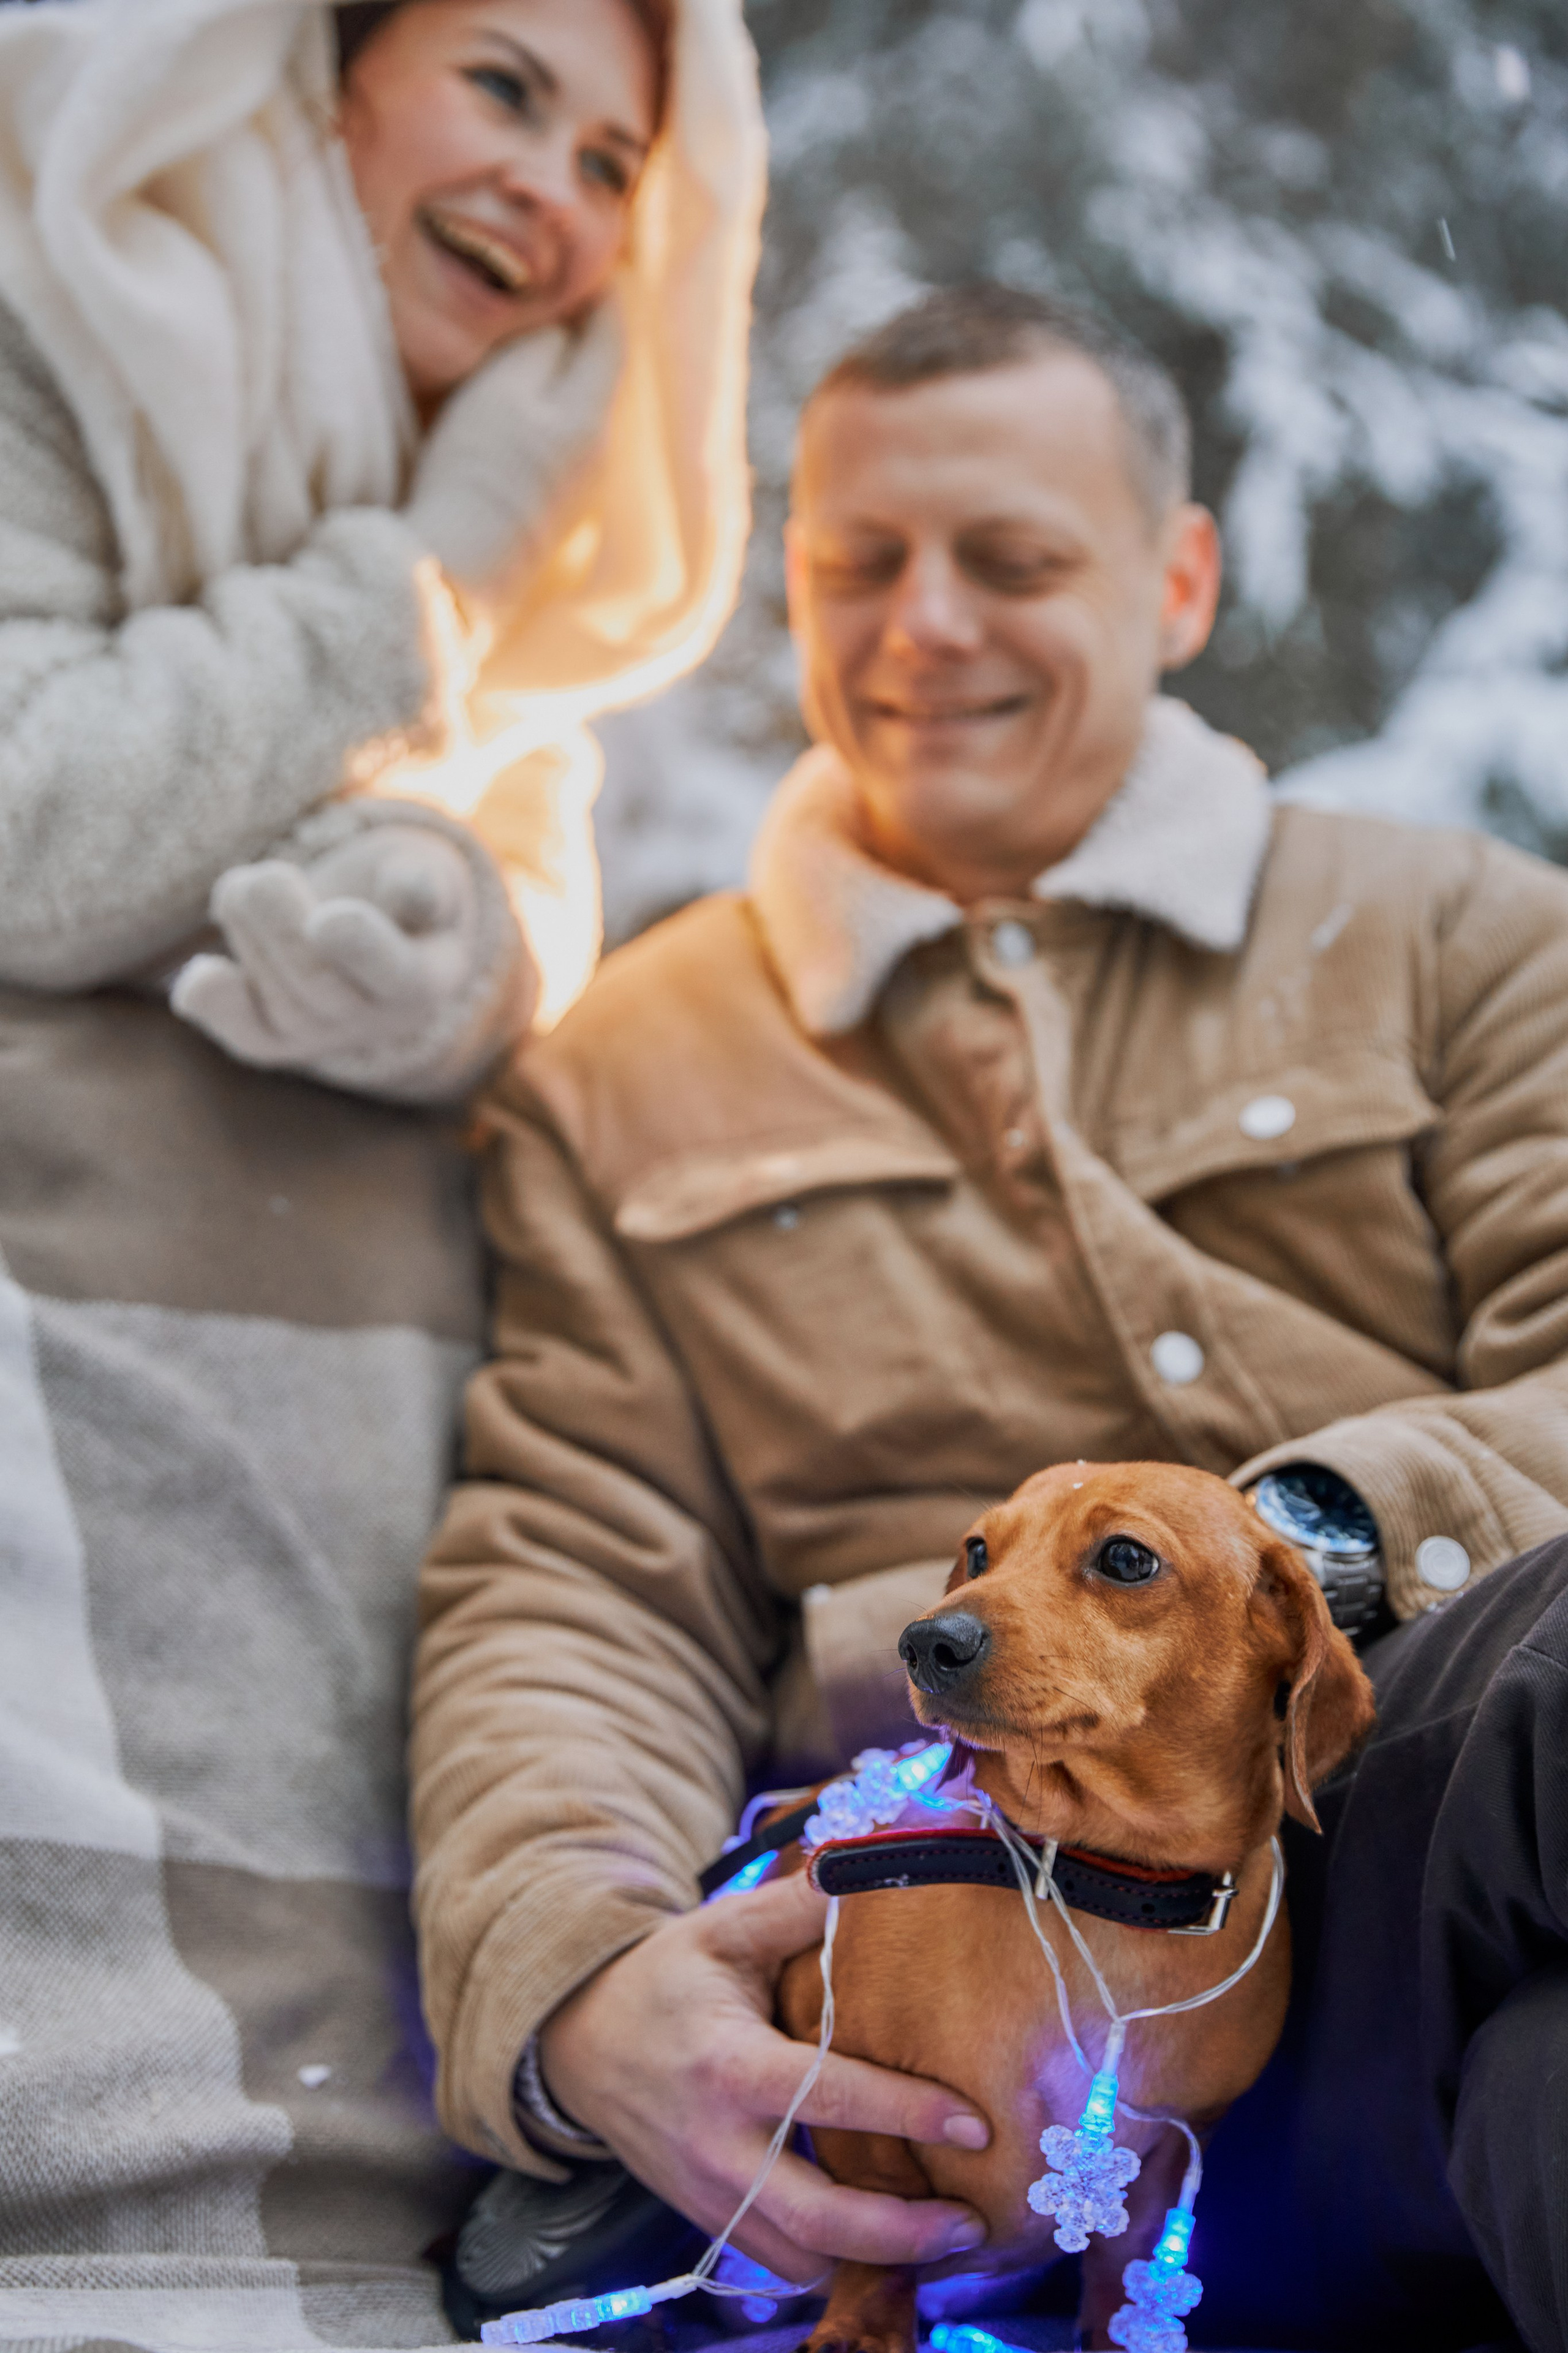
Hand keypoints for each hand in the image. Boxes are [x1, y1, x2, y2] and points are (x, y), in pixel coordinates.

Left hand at [171, 800, 534, 1101]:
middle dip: (281, 924)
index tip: (326, 919)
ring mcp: (322, 1035)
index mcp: (426, 977)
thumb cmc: (396, 887)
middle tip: (268, 874)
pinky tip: (201, 973)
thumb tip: (414, 892)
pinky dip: (215, 1007)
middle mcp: (377, 1021)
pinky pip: (245, 1035)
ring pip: (277, 1000)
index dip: (361, 949)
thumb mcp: (423, 870)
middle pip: (319, 985)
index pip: (395, 972)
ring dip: (247, 933)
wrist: (369, 926)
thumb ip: (422, 881)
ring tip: (244, 883)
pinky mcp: (274, 1039)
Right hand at [405, 301, 622, 607]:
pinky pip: (563, 448)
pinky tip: (525, 413)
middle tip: (564, 295)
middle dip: (586, 335)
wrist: (454, 576)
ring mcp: (578, 493)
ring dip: (567, 378)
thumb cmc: (473, 472)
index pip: (611, 334)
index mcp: (592, 413)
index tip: (588, 263)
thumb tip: (565, 324)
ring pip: (582, 413)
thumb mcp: (501, 387)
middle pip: (601, 376)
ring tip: (541, 346)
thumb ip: (538, 345)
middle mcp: (598, 454)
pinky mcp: (551, 522)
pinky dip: (552, 417)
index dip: (601, 293)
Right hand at [537, 1872, 990, 2285]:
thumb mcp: (724, 1930)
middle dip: (903, 2233)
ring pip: (801, 2257)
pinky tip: (880, 2240)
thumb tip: (870, 1860)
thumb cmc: (664, 1978)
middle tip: (972, 2223)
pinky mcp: (706, 2217)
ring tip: (941, 2239)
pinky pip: (775, 2262)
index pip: (829, 2098)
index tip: (976, 2125)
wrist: (578, 2042)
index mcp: (729, 2063)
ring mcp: (708, 2191)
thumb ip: (798, 1906)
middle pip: (820, 2218)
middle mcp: (718, 2143)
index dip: (907, 2113)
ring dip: (873, 2257)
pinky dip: (830, 2260)